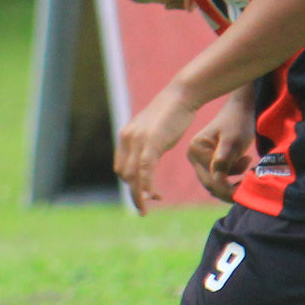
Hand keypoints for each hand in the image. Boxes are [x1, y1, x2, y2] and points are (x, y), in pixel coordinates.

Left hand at [115, 85, 197, 214]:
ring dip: (138, 195)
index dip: (131, 183)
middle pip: (124, 174)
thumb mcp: (154, 131)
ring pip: (132, 175)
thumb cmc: (172, 113)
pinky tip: (151, 196)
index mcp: (126, 136)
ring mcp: (138, 140)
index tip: (145, 192)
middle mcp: (128, 138)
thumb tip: (146, 160)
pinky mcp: (151, 141)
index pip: (121, 167)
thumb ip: (146, 145)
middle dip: (134, 192)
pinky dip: (146, 185)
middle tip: (149, 202)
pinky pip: (145, 169)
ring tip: (145, 208)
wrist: (182, 95)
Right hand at [186, 92, 257, 201]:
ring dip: (231, 186)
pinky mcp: (209, 162)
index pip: (211, 178)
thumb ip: (224, 159)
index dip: (228, 187)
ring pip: (215, 183)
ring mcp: (200, 160)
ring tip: (249, 179)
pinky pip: (218, 178)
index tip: (248, 186)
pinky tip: (244, 174)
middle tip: (249, 190)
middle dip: (229, 190)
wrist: (241, 109)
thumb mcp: (233, 140)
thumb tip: (218, 179)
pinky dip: (231, 181)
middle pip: (210, 183)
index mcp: (196, 150)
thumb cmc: (238, 121)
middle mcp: (194, 156)